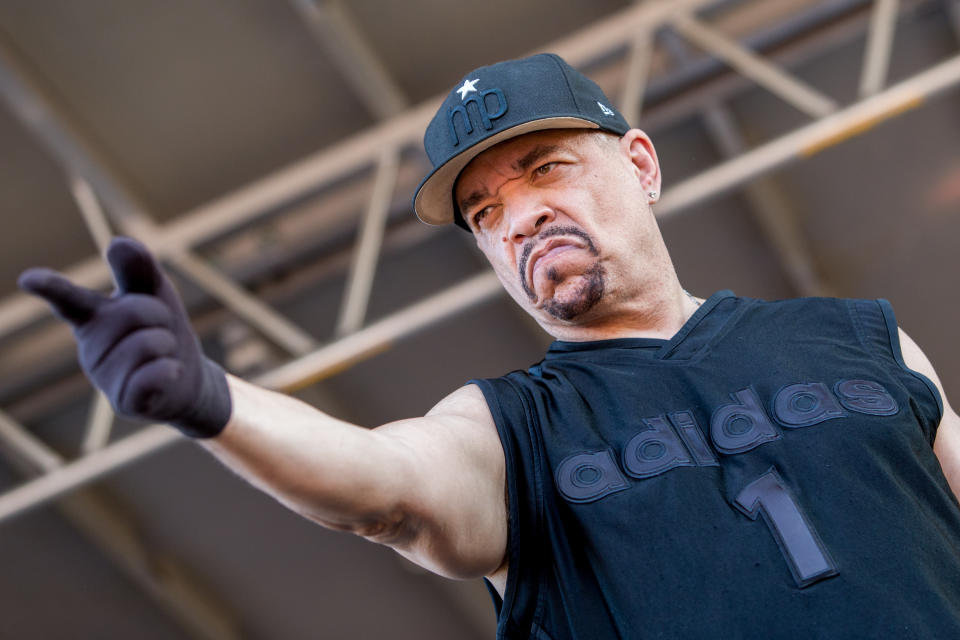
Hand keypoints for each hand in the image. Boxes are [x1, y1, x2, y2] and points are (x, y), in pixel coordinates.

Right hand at [18, 237, 230, 437]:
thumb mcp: (154, 293)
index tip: (30, 279)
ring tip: (162, 355)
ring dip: (168, 345)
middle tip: (161, 329)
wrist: (186, 378)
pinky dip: (169, 370)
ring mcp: (104, 377)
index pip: (69, 299)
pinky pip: (151, 376)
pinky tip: (168, 374)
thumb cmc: (161, 329)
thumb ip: (137, 269)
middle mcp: (90, 346)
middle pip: (133, 312)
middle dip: (159, 315)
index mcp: (92, 316)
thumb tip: (118, 242)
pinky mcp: (124, 402)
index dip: (51, 287)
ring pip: (147, 344)